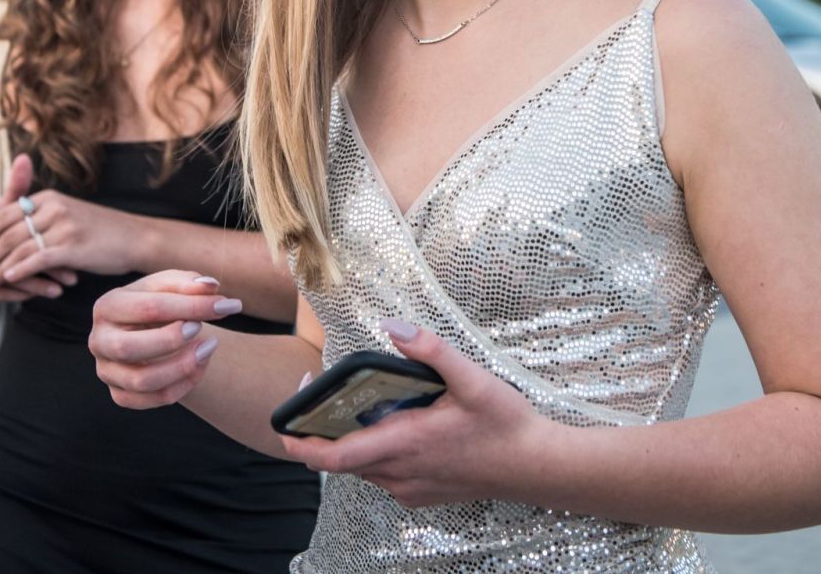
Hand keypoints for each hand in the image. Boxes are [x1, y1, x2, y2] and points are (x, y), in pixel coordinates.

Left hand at [0, 154, 141, 290]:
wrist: (136, 237)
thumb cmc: (103, 231)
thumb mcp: (70, 216)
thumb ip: (43, 219)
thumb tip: (15, 231)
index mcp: (49, 198)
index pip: (7, 211)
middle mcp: (53, 207)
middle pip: (7, 228)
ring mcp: (62, 226)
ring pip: (18, 246)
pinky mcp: (72, 246)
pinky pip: (37, 258)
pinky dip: (18, 269)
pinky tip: (7, 280)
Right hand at [89, 269, 243, 407]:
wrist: (153, 330)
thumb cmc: (161, 302)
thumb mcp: (171, 286)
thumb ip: (189, 282)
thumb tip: (210, 286)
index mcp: (107, 307)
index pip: (148, 307)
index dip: (190, 306)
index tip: (224, 305)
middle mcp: (98, 341)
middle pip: (129, 348)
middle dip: (172, 340)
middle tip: (202, 328)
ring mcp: (107, 371)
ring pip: (142, 380)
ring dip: (182, 366)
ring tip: (208, 348)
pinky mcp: (120, 394)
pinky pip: (153, 399)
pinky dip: (183, 386)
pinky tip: (200, 366)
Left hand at [279, 320, 552, 508]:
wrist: (537, 467)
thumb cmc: (506, 424)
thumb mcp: (473, 378)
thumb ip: (431, 350)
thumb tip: (392, 325)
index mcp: (404, 446)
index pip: (332, 458)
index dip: (300, 444)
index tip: (283, 423)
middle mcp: (400, 474)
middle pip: (340, 462)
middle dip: (322, 432)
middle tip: (322, 395)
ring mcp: (410, 489)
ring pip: (361, 469)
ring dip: (350, 442)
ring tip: (359, 405)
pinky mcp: (421, 494)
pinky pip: (382, 476)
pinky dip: (374, 453)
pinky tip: (395, 426)